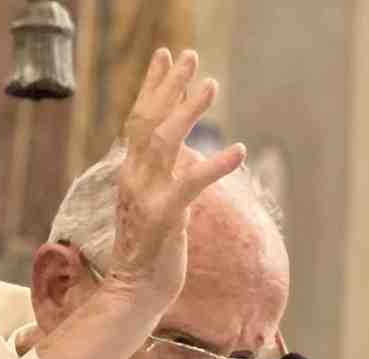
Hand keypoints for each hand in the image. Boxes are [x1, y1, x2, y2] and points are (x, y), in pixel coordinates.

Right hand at [104, 49, 246, 310]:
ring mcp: (146, 198)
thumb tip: (182, 149)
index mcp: (130, 174)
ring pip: (163, 141)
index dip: (152, 86)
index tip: (166, 57)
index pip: (138, 120)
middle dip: (169, 85)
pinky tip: (237, 150)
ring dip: (188, 110)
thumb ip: (164, 174)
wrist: (135, 293)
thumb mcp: (155, 203)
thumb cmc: (150, 252)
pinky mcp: (164, 219)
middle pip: (147, 120)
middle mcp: (133, 179)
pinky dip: (214, 165)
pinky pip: (190, 184)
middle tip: (189, 55)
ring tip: (210, 84)